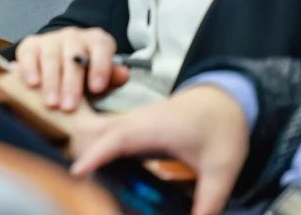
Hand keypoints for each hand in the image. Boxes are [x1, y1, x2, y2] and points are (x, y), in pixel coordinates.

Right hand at [14, 27, 130, 111]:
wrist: (61, 63)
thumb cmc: (86, 76)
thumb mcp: (103, 78)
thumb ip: (113, 78)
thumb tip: (123, 74)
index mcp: (97, 41)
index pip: (100, 49)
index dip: (99, 68)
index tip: (97, 88)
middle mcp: (74, 36)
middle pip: (73, 57)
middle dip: (71, 84)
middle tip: (69, 107)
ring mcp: (51, 38)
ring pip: (51, 58)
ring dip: (51, 82)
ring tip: (51, 103)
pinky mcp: (31, 44)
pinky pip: (29, 55)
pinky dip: (29, 69)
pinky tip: (32, 83)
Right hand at [70, 85, 248, 214]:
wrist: (222, 100)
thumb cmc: (222, 129)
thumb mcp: (221, 170)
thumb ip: (208, 201)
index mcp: (154, 128)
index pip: (116, 138)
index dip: (95, 154)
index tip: (78, 172)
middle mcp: (136, 120)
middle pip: (92, 130)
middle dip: (80, 152)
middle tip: (79, 184)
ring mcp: (130, 119)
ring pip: (93, 129)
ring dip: (83, 149)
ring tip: (85, 180)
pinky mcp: (130, 124)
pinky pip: (102, 132)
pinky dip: (93, 147)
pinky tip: (98, 169)